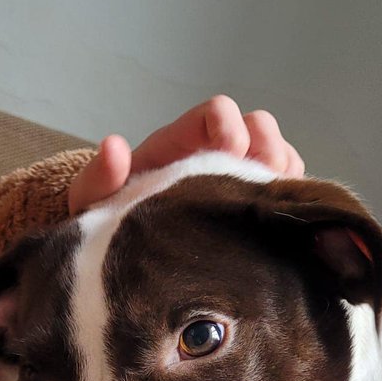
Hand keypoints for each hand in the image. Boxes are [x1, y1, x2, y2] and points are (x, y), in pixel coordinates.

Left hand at [68, 95, 303, 215]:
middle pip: (259, 129)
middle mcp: (213, 157)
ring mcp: (235, 184)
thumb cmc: (105, 227)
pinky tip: (279, 220)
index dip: (231, 125)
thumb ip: (97, 177)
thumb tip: (115, 146)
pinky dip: (290, 199)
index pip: (217, 113)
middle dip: (268, 147)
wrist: (118, 267)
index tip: (232, 152)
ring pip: (279, 160)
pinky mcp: (250, 215)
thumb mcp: (91, 204)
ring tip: (272, 202)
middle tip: (261, 179)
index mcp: (178, 145)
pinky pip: (285, 195)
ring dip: (283, 174)